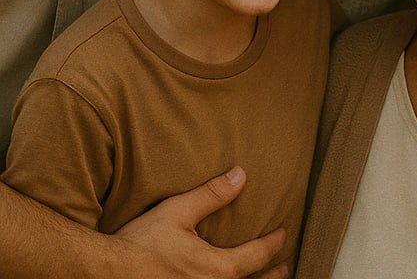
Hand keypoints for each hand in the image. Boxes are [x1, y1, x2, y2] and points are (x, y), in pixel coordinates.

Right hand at [112, 167, 287, 278]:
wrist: (106, 274)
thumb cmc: (141, 244)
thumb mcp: (178, 212)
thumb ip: (212, 194)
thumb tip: (241, 175)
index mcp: (214, 270)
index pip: (254, 257)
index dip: (271, 244)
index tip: (282, 233)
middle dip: (270, 277)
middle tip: (284, 269)